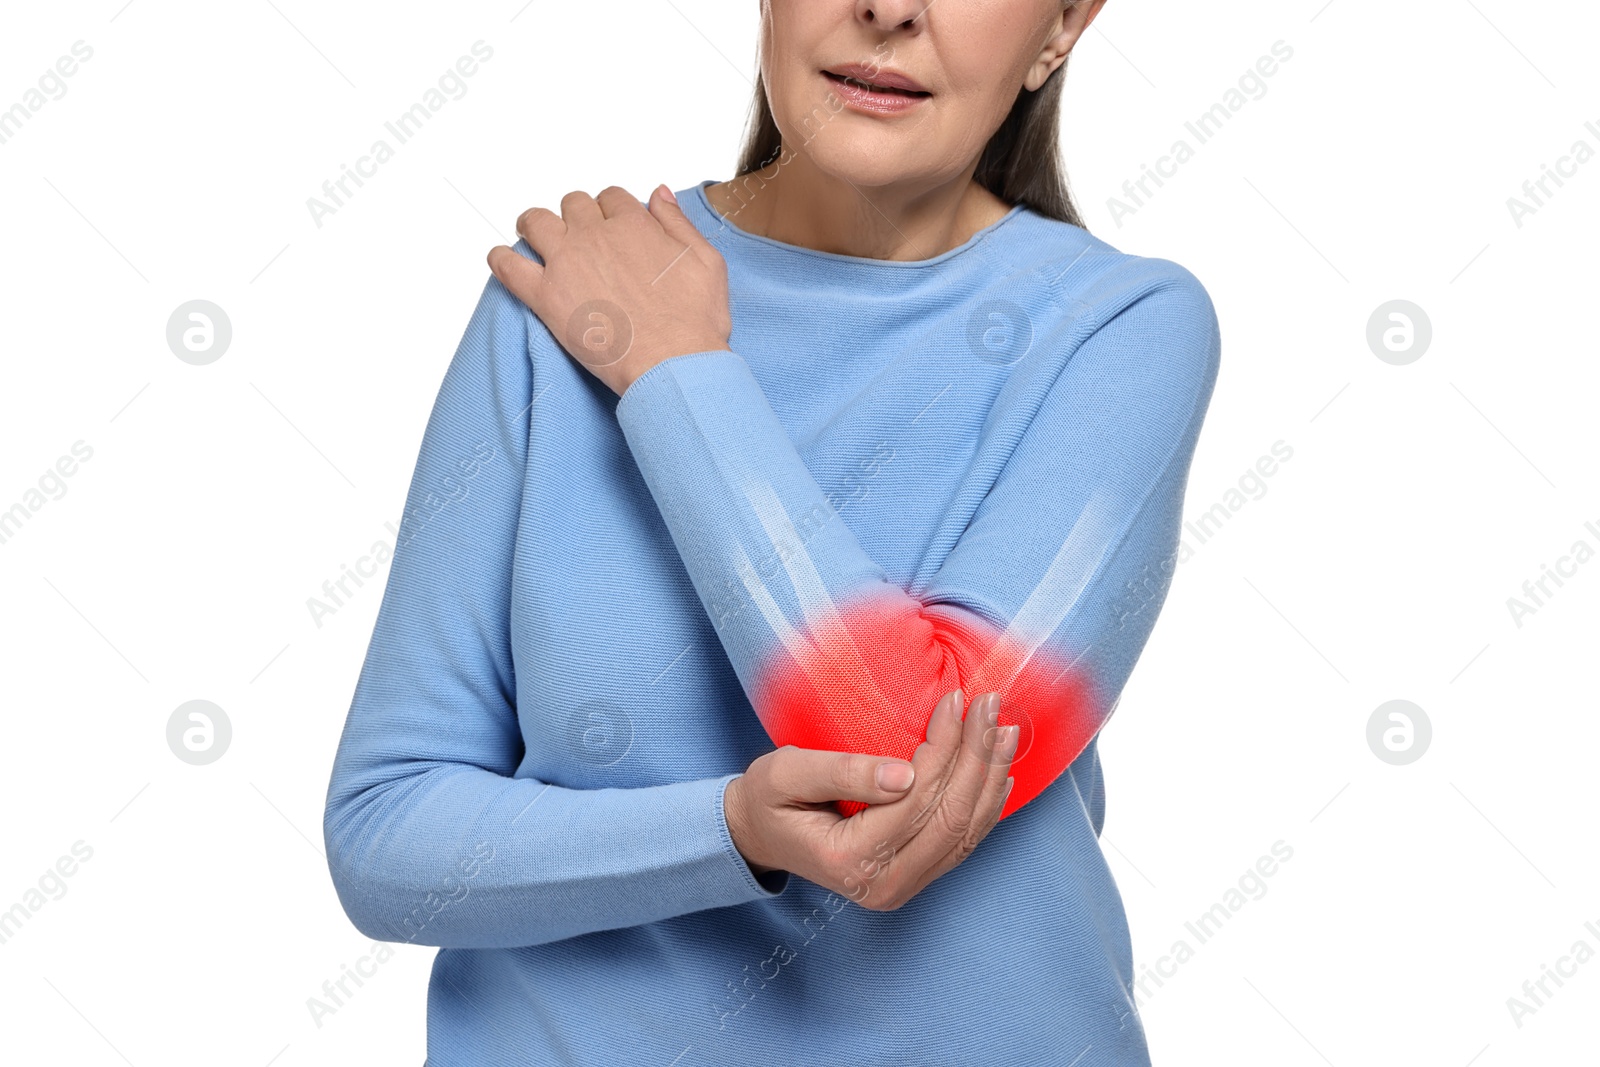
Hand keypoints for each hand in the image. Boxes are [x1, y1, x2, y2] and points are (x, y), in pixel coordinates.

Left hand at [486, 185, 731, 396]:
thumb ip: (678, 222)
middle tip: (577, 235)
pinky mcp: (545, 297)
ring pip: (535, 222)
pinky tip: (501, 260)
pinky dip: (501, 260)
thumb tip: (658, 192)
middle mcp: (595, 235)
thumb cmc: (694, 322)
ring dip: (534, 224)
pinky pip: (509, 267)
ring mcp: (566, 264)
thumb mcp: (705, 261)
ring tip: (534, 234)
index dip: (609, 209)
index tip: (610, 224)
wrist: (673, 364)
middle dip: (575, 215)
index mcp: (633, 224)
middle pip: (573, 204)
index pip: (611, 198)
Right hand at [723, 689, 1018, 910]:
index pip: (916, 799)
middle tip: (991, 706)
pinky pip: (962, 843)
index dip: (944, 747)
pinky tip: (1000, 773)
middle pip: (950, 817)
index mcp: (850, 860)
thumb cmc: (770, 799)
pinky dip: (987, 806)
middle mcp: (885, 883)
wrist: (761, 836)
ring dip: (991, 779)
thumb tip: (906, 774)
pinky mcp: (915, 877)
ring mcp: (903, 886)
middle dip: (978, 757)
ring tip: (1006, 731)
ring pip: (965, 833)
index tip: (955, 700)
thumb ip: (842, 772)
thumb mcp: (786, 773)